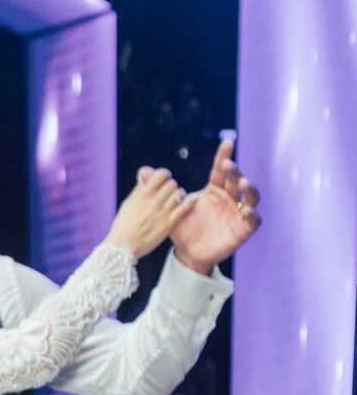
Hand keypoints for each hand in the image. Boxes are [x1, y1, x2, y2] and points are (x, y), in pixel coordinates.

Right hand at [107, 168, 196, 258]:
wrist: (123, 247)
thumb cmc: (123, 225)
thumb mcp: (128, 203)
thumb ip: (139, 188)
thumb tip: (144, 173)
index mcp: (143, 195)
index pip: (161, 174)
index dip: (164, 175)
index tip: (163, 180)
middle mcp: (153, 202)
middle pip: (172, 184)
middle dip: (171, 186)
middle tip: (168, 193)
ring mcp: (162, 213)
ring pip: (179, 194)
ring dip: (179, 195)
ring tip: (176, 200)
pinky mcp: (168, 225)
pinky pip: (184, 208)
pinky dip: (189, 202)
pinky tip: (191, 200)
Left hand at [169, 140, 260, 273]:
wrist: (188, 253)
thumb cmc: (182, 228)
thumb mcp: (169, 208)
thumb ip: (157, 189)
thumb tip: (141, 171)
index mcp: (214, 189)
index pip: (220, 169)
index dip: (224, 156)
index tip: (227, 142)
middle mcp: (228, 198)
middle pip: (236, 180)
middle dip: (234, 171)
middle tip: (228, 165)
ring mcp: (237, 213)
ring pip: (251, 196)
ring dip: (249, 188)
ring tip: (242, 183)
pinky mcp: (242, 230)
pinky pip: (254, 220)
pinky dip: (253, 215)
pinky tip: (246, 211)